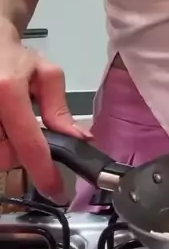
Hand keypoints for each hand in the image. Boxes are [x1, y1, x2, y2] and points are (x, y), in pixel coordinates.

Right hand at [0, 29, 90, 200]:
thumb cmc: (15, 58)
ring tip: (11, 124)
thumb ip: (59, 109)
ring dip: (6, 147)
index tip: (57, 190)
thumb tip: (80, 138)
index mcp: (8, 91)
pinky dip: (1, 141)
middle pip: (5, 155)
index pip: (29, 143)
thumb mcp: (45, 76)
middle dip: (19, 153)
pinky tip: (4, 127)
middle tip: (27, 132)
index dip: (44, 172)